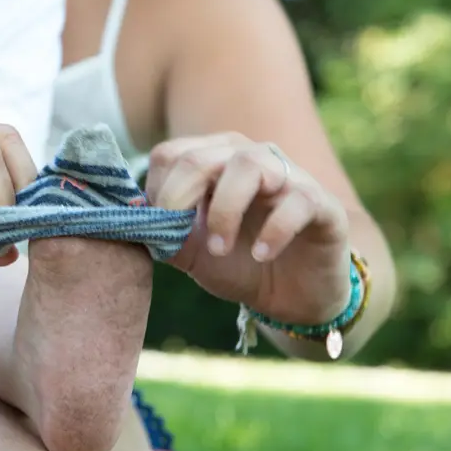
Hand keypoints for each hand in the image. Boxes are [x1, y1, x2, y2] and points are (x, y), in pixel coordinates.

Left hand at [146, 132, 350, 325]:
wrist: (294, 296)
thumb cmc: (239, 262)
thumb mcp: (191, 252)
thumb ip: (161, 232)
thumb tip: (129, 211)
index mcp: (213, 161)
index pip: (171, 154)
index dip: (156, 192)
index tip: (159, 229)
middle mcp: (249, 157)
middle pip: (202, 157)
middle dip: (180, 197)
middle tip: (177, 235)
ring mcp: (288, 176)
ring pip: (249, 165)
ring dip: (225, 210)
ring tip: (219, 249)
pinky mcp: (321, 203)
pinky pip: (297, 201)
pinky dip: (275, 229)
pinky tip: (261, 255)